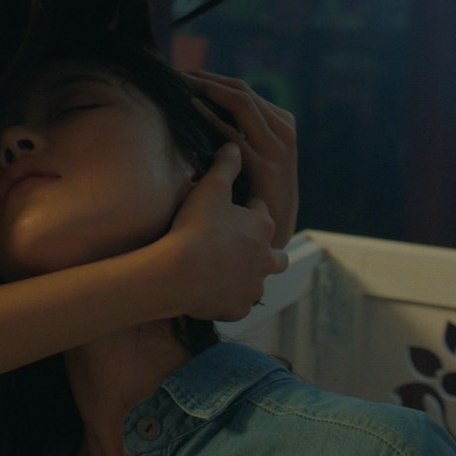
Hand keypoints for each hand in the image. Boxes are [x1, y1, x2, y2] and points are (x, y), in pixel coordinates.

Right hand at [155, 144, 287, 320]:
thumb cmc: (195, 227)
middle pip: (277, 256)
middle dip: (264, 251)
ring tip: (222, 272)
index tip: (229, 211)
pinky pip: (237, 304)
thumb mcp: (210, 188)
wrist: (178, 272)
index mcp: (263, 226)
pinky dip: (228, 298)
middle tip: (240, 248)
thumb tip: (234, 146)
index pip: (261, 213)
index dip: (246, 211)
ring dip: (246, 277)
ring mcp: (253, 287)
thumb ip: (225, 166)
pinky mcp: (239, 309)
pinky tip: (210, 292)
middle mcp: (267, 259)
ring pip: (257, 282)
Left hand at [184, 69, 298, 244]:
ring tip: (180, 84)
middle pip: (239, 90)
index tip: (183, 75)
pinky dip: (210, 118)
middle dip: (205, 79)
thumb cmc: (258, 191)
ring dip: (207, 90)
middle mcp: (283, 130)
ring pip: (240, 103)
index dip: (210, 78)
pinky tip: (190, 109)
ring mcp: (277, 148)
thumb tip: (204, 106)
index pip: (242, 89)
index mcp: (282, 122)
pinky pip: (233, 135)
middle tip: (175, 74)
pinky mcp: (264, 167)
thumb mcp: (258, 155)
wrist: (275, 229)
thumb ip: (242, 131)